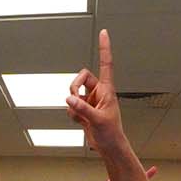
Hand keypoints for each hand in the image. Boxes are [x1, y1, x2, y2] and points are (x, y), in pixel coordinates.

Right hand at [64, 29, 125, 151]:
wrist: (109, 147)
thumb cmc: (111, 133)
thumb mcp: (97, 120)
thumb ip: (82, 108)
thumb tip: (69, 98)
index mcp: (107, 90)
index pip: (106, 63)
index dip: (104, 48)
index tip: (104, 33)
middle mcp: (99, 92)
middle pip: (81, 78)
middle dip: (74, 87)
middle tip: (74, 100)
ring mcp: (91, 101)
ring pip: (74, 93)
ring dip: (73, 104)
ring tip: (81, 116)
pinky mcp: (85, 110)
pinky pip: (72, 106)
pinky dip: (72, 114)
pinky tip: (81, 122)